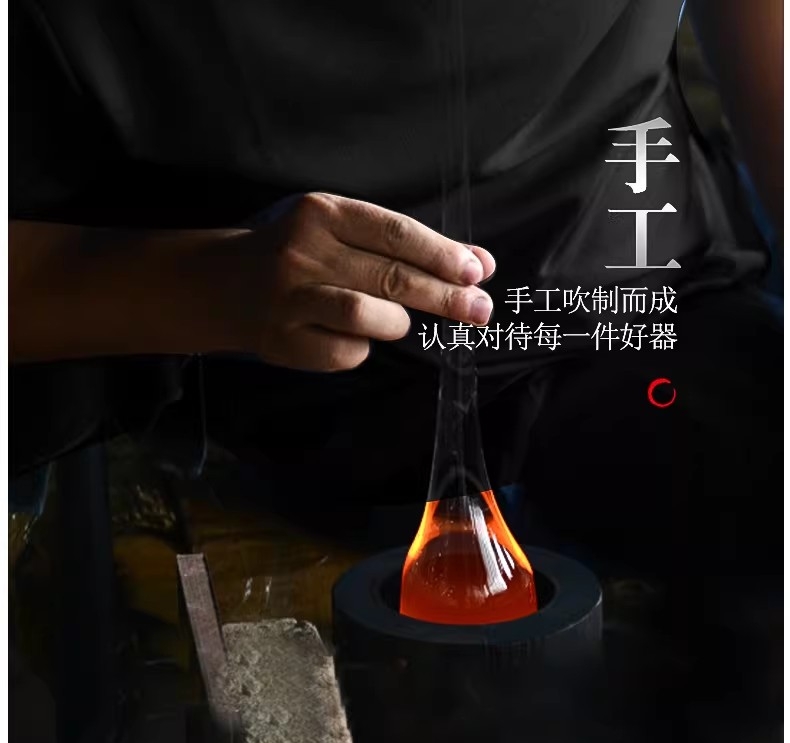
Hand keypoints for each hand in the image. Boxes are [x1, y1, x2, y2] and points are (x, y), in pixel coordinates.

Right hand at [221, 192, 494, 371]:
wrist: (223, 285)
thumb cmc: (301, 255)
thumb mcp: (345, 232)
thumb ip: (409, 247)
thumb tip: (479, 265)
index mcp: (322, 213)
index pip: (395, 233)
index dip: (441, 254)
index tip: (477, 272)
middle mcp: (303, 251)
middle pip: (389, 276)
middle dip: (442, 296)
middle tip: (480, 311)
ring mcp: (290, 298)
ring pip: (366, 315)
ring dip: (396, 323)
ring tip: (399, 322)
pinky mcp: (285, 340)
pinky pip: (345, 352)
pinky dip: (362, 349)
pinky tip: (358, 339)